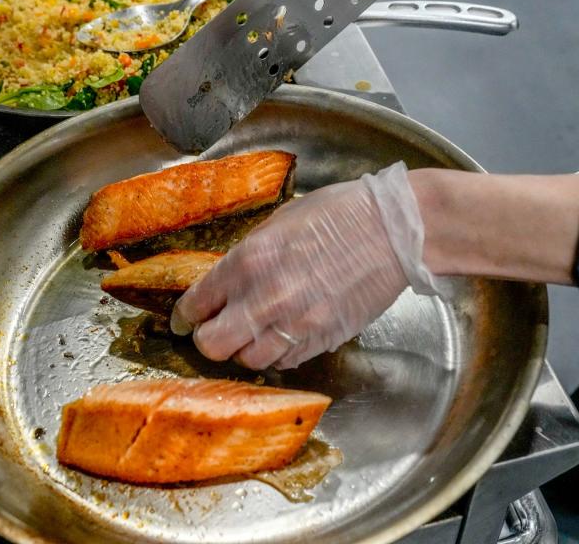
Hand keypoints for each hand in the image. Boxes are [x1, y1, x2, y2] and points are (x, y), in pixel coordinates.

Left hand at [171, 162, 445, 369]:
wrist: (391, 231)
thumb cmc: (339, 215)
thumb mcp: (279, 223)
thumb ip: (248, 257)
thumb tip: (228, 282)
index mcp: (248, 261)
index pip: (197, 304)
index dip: (186, 317)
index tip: (187, 320)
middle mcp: (264, 299)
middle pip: (213, 345)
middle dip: (209, 340)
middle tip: (217, 330)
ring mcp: (294, 325)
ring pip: (248, 361)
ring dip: (245, 350)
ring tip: (254, 334)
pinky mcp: (322, 340)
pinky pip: (285, 362)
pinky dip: (278, 354)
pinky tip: (284, 336)